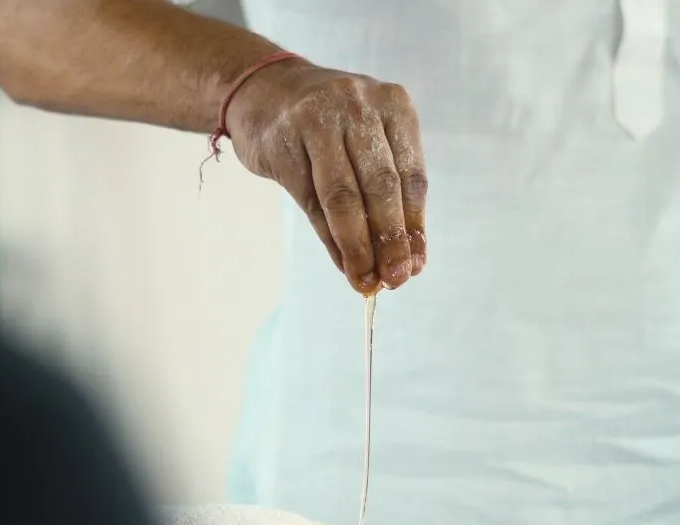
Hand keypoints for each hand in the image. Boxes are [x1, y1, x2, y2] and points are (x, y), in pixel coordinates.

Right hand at [225, 60, 427, 294]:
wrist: (263, 89)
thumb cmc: (328, 124)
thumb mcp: (367, 141)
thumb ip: (388, 192)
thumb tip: (407, 260)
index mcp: (394, 105)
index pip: (412, 176)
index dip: (415, 226)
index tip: (416, 265)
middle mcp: (358, 106)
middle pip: (381, 186)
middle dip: (390, 239)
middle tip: (395, 279)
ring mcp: (318, 120)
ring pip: (344, 196)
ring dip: (358, 246)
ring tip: (366, 280)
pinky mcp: (284, 142)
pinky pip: (312, 201)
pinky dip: (330, 238)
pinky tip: (342, 262)